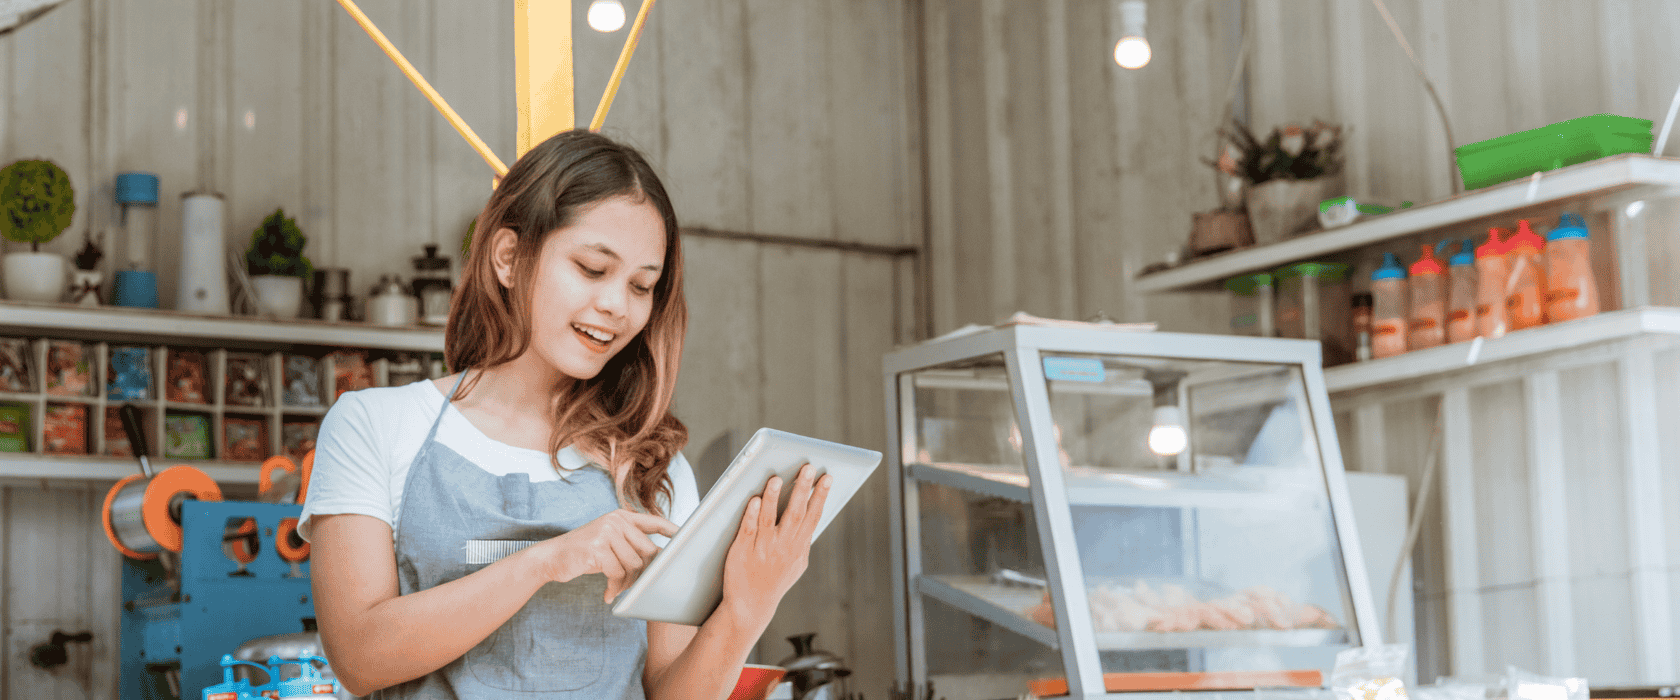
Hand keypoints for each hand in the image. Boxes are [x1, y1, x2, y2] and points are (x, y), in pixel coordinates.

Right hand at [527, 509, 677, 602]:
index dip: (671, 530)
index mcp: (621, 516)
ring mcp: (606, 532)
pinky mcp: (597, 548)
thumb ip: (631, 545)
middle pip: (647, 550)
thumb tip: (659, 560)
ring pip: (634, 565)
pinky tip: (608, 595)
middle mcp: (615, 520)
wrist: (552, 557)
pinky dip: (615, 588)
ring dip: (628, 583)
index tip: (685, 539)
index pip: (654, 521)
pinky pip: (618, 573)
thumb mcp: (609, 542)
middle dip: (645, 572)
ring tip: (617, 589)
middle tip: (636, 586)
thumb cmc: (585, 553)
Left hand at [719, 464, 832, 625]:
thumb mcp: (796, 563)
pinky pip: (748, 528)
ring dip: (773, 497)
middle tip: (808, 467)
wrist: (750, 606)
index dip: (821, 496)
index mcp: (799, 548)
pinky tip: (754, 499)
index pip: (813, 516)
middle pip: (794, 513)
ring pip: (769, 517)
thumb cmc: (774, 579)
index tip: (827, 477)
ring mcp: (763, 549)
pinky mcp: (742, 550)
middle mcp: (783, 547)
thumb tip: (810, 511)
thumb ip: (803, 540)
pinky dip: (751, 513)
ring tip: (776, 478)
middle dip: (803, 489)